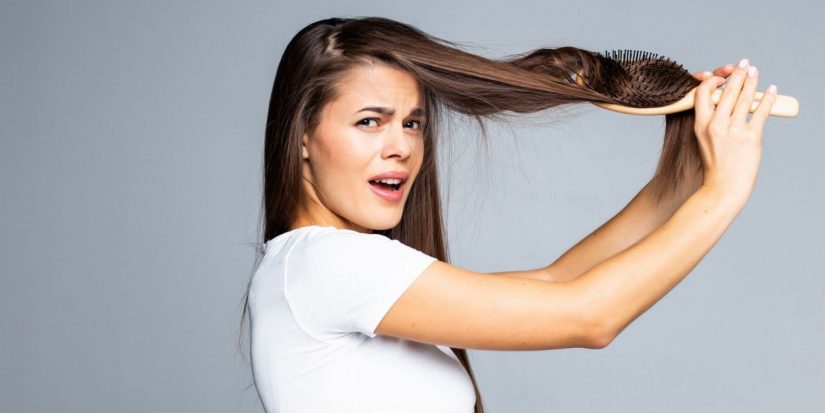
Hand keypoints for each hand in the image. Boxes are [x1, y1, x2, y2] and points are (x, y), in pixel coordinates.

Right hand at [693, 58, 777, 203]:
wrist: (723, 186)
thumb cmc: (713, 164)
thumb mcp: (702, 140)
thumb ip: (709, 120)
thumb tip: (721, 101)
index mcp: (700, 125)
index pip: (703, 93)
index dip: (712, 80)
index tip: (721, 77)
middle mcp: (716, 125)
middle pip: (727, 91)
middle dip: (737, 74)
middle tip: (744, 64)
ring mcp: (734, 131)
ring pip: (744, 98)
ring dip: (752, 81)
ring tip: (755, 72)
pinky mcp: (751, 137)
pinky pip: (761, 112)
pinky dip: (768, 98)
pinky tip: (772, 90)